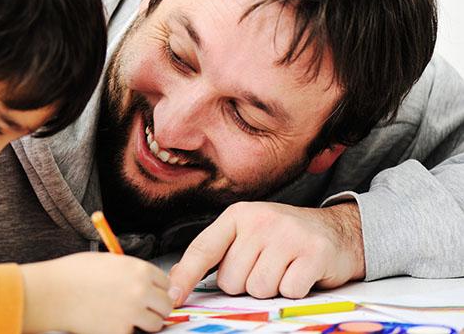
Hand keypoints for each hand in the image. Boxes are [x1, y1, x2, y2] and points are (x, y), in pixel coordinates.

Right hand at [21, 252, 171, 333]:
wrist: (53, 293)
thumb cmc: (73, 274)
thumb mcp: (108, 262)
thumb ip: (130, 271)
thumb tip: (143, 281)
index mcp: (139, 270)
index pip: (166, 283)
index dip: (158, 289)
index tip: (152, 293)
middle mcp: (140, 291)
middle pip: (166, 305)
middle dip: (156, 307)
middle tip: (144, 308)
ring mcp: (131, 313)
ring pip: (156, 324)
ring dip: (145, 322)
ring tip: (128, 316)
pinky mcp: (120, 331)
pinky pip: (132, 333)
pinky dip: (124, 330)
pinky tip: (110, 321)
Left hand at [167, 201, 364, 304]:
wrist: (339, 230)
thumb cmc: (286, 237)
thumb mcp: (249, 234)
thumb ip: (219, 253)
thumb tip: (180, 283)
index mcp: (237, 216)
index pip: (203, 249)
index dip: (185, 276)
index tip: (172, 297)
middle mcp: (260, 221)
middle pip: (232, 280)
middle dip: (246, 284)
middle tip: (267, 267)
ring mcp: (288, 236)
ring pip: (258, 289)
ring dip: (271, 289)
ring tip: (284, 269)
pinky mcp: (313, 253)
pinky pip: (287, 291)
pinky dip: (294, 291)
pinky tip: (301, 273)